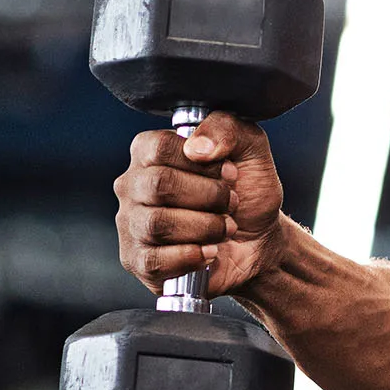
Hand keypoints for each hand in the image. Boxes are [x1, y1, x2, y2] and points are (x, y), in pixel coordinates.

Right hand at [113, 111, 289, 297]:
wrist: (258, 242)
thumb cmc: (246, 192)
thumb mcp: (250, 149)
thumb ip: (227, 129)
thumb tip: (196, 147)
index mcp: (150, 152)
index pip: (159, 147)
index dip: (202, 163)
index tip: (229, 173)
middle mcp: (133, 185)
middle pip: (159, 184)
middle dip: (208, 196)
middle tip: (231, 203)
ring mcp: (131, 224)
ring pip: (158, 224)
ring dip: (205, 227)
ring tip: (225, 228)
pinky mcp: (137, 261)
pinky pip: (155, 260)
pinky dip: (192, 256)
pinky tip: (210, 251)